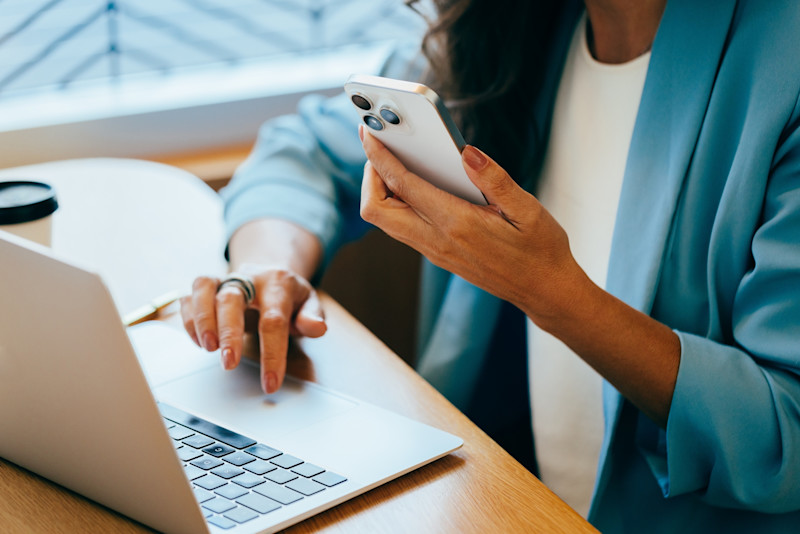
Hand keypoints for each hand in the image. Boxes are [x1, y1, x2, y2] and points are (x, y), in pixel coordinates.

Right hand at [179, 264, 326, 393]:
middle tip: (229, 363)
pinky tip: (199, 342)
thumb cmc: (288, 296)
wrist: (269, 270)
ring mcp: (225, 279)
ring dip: (202, 321)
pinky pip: (190, 296)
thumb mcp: (309, 303)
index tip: (270, 382)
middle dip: (228, 333)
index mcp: (278, 282)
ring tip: (208, 349)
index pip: (274, 319)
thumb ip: (313, 316)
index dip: (272, 353)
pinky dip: (189, 320)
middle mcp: (249, 276)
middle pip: (232, 299)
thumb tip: (316, 328)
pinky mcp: (207, 286)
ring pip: (205, 289)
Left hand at [359, 126, 583, 327]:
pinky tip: (415, 185)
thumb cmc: (540, 249)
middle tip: (382, 150)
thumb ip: (494, 178)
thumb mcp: (527, 209)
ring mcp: (434, 251)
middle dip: (370, 177)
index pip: (403, 186)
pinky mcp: (437, 255)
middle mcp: (438, 240)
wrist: (544, 290)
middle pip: (376, 211)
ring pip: (385, 222)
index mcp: (458, 224)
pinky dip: (396, 204)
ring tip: (395, 162)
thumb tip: (466, 152)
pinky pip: (401, 229)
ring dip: (380, 192)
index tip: (369, 134)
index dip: (380, 157)